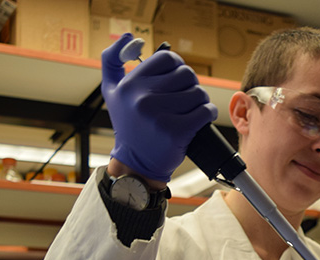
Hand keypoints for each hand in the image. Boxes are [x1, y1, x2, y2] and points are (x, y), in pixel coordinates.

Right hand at [101, 33, 218, 181]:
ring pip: (198, 93)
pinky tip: (200, 119)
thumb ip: (111, 61)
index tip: (176, 81)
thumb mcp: (112, 92)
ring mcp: (159, 115)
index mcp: (129, 85)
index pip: (168, 59)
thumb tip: (128, 36)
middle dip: (190, 85)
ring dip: (201, 101)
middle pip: (186, 74)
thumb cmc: (129, 126)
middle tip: (185, 99)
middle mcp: (142, 98)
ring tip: (191, 110)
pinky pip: (205, 111)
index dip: (178, 67)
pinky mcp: (176, 132)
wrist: (137, 164)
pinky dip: (208, 114)